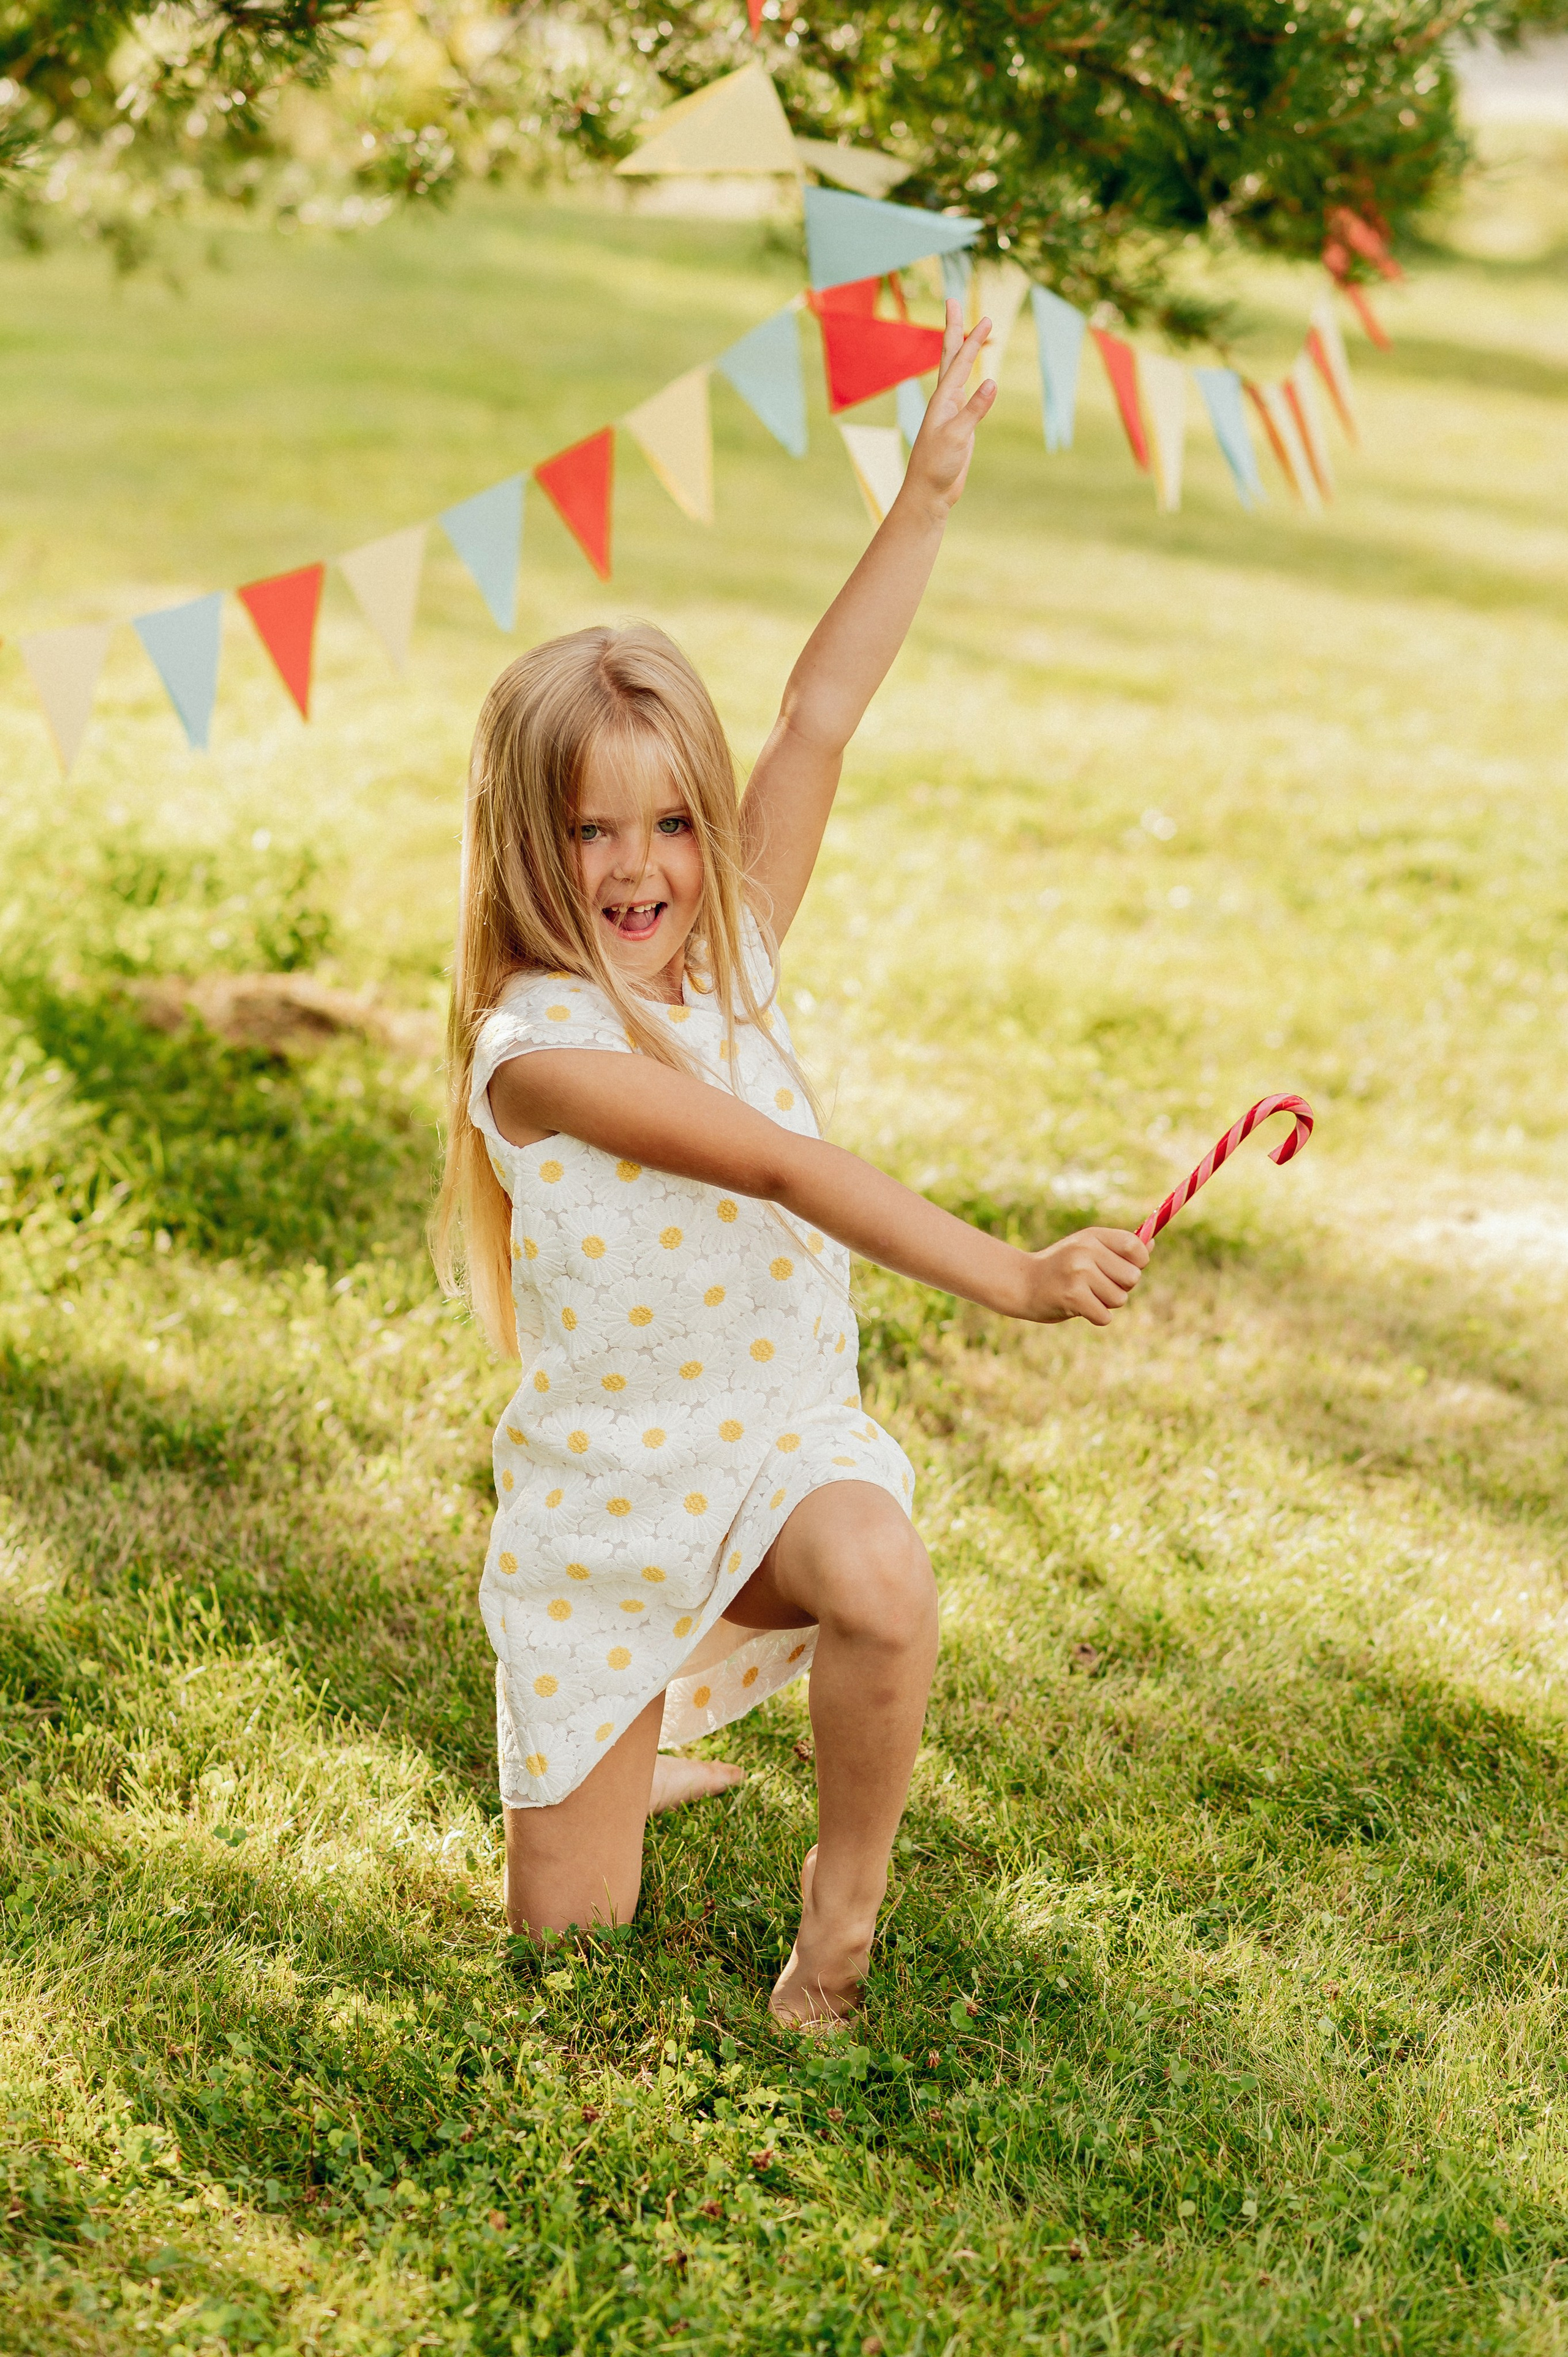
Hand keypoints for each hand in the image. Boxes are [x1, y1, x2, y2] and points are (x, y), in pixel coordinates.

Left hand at [901, 298, 996, 516]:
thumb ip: (975, 410)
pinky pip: (967, 393)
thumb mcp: (958, 436)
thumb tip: (992, 382)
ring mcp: (951, 412)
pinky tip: (975, 376)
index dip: (972, 339)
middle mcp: (945, 400)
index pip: (960, 362)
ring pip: (958, 373)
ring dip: (963, 350)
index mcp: (943, 399)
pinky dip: (971, 378)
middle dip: (954, 329)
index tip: (986, 319)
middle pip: (950, 356)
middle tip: (953, 301)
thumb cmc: (937, 467)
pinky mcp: (959, 426)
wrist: (929, 494)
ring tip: (969, 333)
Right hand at [1016, 1228, 1149, 1326]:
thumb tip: (1151, 1243)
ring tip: (1085, 1295)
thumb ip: (1117, 1248)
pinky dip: (1095, 1316)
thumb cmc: (1060, 1267)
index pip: (1134, 1246)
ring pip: (1119, 1299)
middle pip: (1132, 1277)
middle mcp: (1086, 1251)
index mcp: (1092, 1236)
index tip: (1127, 1268)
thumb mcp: (1086, 1249)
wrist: (1021, 1283)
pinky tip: (1077, 1307)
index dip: (1139, 1261)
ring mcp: (1078, 1273)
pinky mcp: (1072, 1297)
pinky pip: (1104, 1316)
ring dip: (1106, 1303)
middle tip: (1098, 1286)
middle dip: (1121, 1287)